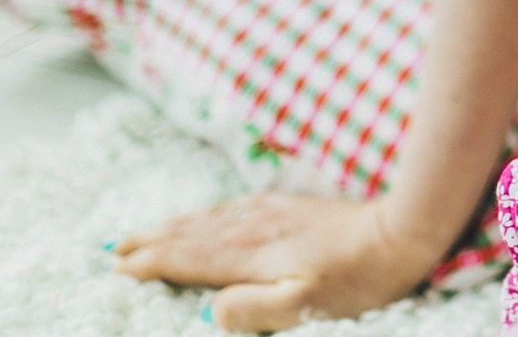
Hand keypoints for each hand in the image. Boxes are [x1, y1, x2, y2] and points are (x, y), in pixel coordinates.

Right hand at [114, 192, 448, 331]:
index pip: (188, 259)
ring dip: (176, 225)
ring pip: (212, 218)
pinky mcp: (295, 207)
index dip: (150, 263)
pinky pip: (238, 207)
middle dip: (152, 241)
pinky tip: (211, 213)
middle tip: (115, 247)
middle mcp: (256, 230)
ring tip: (149, 231)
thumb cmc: (357, 279)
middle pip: (192, 234)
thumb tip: (207, 307)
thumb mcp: (303, 307)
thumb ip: (249, 309)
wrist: (402, 231)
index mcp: (252, 256)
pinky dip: (211, 213)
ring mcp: (276, 214)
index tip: (117, 267)